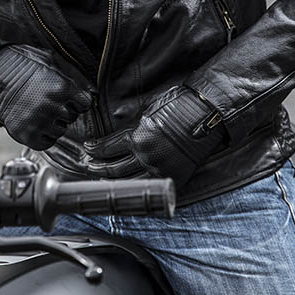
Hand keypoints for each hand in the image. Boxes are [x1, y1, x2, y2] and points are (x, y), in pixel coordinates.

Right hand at [0, 44, 93, 150]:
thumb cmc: (20, 65)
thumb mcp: (49, 61)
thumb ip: (73, 76)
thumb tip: (92, 92)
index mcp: (62, 87)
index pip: (85, 104)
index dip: (76, 99)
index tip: (67, 96)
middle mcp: (53, 107)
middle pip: (72, 117)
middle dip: (63, 109)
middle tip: (45, 99)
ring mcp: (39, 123)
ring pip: (60, 131)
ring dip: (53, 123)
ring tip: (36, 109)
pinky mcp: (28, 136)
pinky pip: (47, 142)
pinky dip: (42, 134)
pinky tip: (32, 120)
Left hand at [84, 86, 226, 186]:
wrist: (207, 117)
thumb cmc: (178, 107)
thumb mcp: (148, 109)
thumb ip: (133, 123)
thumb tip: (119, 128)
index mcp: (137, 138)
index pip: (107, 148)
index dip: (94, 149)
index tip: (87, 148)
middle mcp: (145, 157)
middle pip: (113, 168)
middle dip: (96, 167)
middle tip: (87, 165)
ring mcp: (159, 170)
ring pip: (127, 181)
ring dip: (110, 179)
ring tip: (101, 177)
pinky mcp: (172, 179)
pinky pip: (148, 186)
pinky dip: (133, 186)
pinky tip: (125, 185)